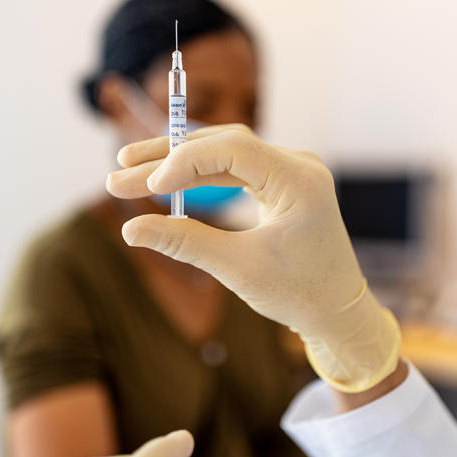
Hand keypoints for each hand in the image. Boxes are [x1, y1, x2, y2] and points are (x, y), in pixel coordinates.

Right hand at [106, 124, 399, 391]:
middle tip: (119, 172)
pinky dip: (199, 176)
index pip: (233, 148)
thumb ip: (185, 242)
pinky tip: (163, 183)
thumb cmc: (298, 294)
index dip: (183, 161)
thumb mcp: (237, 269)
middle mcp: (299, 166)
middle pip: (223, 144)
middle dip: (168, 158)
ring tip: (129, 175)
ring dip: (178, 164)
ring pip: (224, 153)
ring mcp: (291, 171)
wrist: (337, 312)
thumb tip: (130, 230)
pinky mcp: (281, 183)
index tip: (147, 187)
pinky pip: (234, 167)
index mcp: (300, 181)